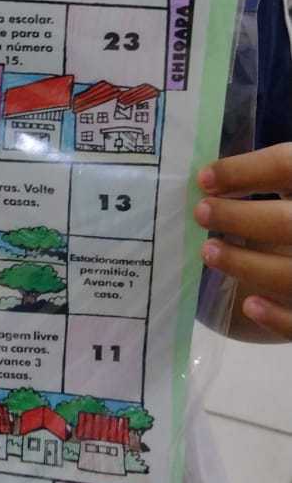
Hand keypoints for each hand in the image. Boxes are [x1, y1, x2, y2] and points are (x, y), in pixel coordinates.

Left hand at [194, 144, 291, 341]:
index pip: (286, 165)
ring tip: (209, 252)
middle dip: (238, 218)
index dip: (244, 170)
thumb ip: (269, 178)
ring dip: (245, 264)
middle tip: (201, 213)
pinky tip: (250, 306)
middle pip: (286, 223)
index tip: (204, 179)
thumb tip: (210, 181)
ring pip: (290, 274)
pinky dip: (277, 317)